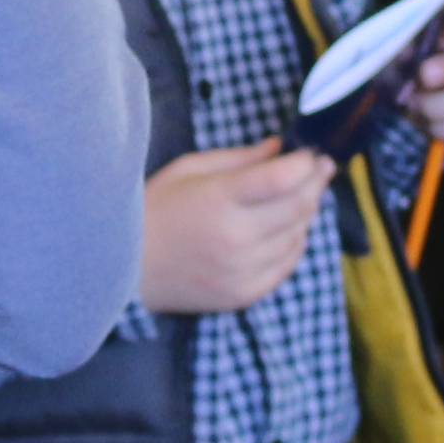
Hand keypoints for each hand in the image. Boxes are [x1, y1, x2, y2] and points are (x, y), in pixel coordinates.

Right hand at [137, 140, 330, 318]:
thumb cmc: (154, 210)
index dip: (306, 163)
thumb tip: (279, 148)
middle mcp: (235, 237)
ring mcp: (242, 270)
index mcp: (218, 199)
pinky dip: (295, 243)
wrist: (123, 268)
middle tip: (320, 169)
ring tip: (302, 196)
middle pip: (298, 206)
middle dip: (316, 183)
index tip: (312, 153)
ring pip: (298, 236)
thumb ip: (239, 159)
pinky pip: (287, 265)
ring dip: (307, 213)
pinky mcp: (243, 294)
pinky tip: (290, 229)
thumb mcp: (189, 170)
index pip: (282, 178)